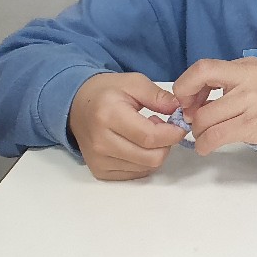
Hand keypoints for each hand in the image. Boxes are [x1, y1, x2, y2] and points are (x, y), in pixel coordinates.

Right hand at [67, 73, 184, 180]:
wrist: (76, 106)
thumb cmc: (107, 93)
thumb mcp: (134, 82)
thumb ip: (158, 96)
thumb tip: (178, 109)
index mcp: (108, 115)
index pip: (150, 137)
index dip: (172, 134)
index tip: (180, 125)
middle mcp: (101, 142)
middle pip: (151, 157)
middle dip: (166, 143)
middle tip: (162, 128)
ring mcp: (98, 160)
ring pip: (146, 167)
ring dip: (156, 152)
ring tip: (148, 134)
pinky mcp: (100, 171)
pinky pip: (136, 173)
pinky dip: (145, 161)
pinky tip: (138, 145)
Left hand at [172, 57, 256, 155]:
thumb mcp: (252, 77)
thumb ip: (225, 80)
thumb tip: (191, 100)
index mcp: (245, 67)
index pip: (203, 69)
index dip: (185, 86)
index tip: (186, 100)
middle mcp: (248, 82)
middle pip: (201, 102)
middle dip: (191, 116)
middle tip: (195, 122)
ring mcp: (251, 104)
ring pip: (206, 121)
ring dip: (198, 132)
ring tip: (204, 135)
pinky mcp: (253, 126)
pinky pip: (217, 137)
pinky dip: (204, 144)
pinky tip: (206, 146)